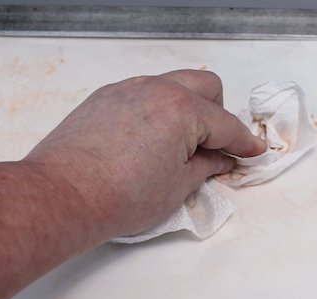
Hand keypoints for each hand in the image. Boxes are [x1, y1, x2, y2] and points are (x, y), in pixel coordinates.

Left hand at [25, 70, 265, 237]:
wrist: (63, 195)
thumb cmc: (120, 196)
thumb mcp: (177, 187)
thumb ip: (206, 167)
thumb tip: (220, 159)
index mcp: (182, 110)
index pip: (226, 124)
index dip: (244, 142)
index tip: (253, 151)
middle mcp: (157, 89)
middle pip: (205, 85)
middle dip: (219, 112)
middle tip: (213, 145)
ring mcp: (127, 88)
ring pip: (172, 84)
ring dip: (187, 107)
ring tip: (178, 143)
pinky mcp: (104, 97)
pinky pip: (143, 92)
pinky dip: (156, 109)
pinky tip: (147, 139)